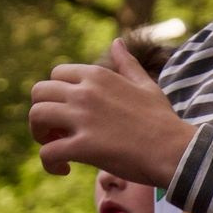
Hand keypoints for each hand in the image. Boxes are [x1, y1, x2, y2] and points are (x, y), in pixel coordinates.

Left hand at [30, 41, 193, 183]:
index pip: (56, 75)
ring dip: (40, 136)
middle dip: (42, 112)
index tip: (68, 114)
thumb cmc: (163, 122)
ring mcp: (82, 118)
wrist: (175, 151)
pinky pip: (48, 152)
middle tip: (56, 133)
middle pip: (39, 93)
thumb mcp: (146, 85)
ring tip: (56, 150)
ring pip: (36, 117)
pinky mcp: (83, 147)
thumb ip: (127, 64)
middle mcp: (85, 92)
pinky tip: (63, 169)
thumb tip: (117, 43)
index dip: (57, 95)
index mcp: (97, 76)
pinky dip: (49, 163)